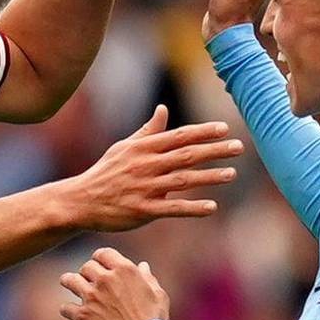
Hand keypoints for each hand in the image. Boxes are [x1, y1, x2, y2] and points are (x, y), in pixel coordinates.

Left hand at [59, 248, 169, 319]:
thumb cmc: (155, 319)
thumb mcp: (157, 294)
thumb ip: (147, 277)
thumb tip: (142, 266)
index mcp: (124, 270)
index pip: (103, 253)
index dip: (100, 258)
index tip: (99, 264)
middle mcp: (105, 279)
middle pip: (86, 266)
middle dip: (87, 272)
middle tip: (88, 279)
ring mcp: (92, 297)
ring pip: (70, 280)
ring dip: (69, 282)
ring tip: (68, 283)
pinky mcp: (83, 316)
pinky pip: (66, 307)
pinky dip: (67, 309)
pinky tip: (70, 312)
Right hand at [60, 104, 243, 231]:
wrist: (80, 200)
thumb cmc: (106, 172)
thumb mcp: (124, 147)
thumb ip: (147, 131)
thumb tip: (163, 109)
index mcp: (143, 148)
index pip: (179, 136)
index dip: (203, 132)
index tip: (225, 128)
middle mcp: (146, 165)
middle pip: (186, 155)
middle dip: (214, 150)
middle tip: (239, 147)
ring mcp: (144, 188)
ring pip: (183, 180)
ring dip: (209, 176)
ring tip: (231, 174)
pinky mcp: (142, 210)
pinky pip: (172, 209)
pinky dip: (192, 208)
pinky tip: (212, 207)